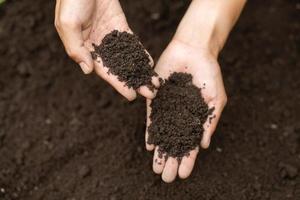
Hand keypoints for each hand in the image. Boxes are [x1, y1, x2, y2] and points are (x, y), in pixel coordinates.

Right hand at [55, 0, 154, 99]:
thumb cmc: (72, 0)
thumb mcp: (67, 24)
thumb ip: (76, 49)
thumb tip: (88, 71)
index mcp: (85, 50)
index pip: (104, 71)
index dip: (118, 84)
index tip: (131, 96)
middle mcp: (99, 47)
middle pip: (119, 69)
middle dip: (134, 81)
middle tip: (150, 93)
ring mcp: (111, 38)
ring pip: (127, 58)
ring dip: (140, 71)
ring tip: (154, 83)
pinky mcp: (120, 28)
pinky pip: (132, 43)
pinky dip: (140, 54)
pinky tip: (149, 64)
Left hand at [145, 39, 226, 182]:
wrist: (193, 50)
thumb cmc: (209, 73)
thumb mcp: (216, 98)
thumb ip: (210, 121)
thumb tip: (203, 145)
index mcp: (195, 119)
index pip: (190, 144)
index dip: (188, 159)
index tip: (184, 174)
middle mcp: (180, 116)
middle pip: (174, 143)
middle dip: (171, 160)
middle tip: (166, 178)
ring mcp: (168, 108)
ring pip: (163, 135)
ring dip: (160, 151)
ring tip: (156, 168)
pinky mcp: (156, 98)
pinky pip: (153, 118)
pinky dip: (151, 132)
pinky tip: (150, 145)